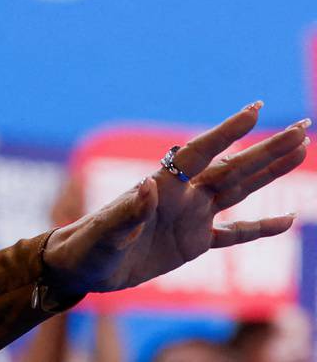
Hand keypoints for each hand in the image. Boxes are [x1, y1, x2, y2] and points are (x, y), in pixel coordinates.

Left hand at [43, 102, 308, 295]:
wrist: (82, 267)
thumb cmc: (88, 246)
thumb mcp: (105, 232)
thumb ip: (126, 212)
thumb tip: (147, 186)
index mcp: (162, 185)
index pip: (201, 152)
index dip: (228, 131)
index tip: (257, 109)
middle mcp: (183, 195)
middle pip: (234, 167)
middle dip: (268, 148)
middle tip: (303, 127)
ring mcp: (192, 217)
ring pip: (241, 191)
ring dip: (271, 172)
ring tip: (300, 150)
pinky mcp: (194, 243)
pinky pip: (236, 233)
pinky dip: (262, 227)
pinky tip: (287, 218)